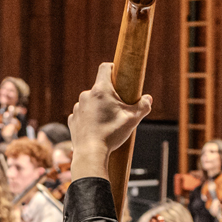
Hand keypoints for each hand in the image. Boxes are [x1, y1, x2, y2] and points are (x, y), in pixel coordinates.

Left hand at [68, 61, 151, 177]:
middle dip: (109, 94)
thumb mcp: (132, 119)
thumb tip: (148, 99)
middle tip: (119, 107)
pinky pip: (83, 114)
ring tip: (107, 121)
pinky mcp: (72, 119)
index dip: (113, 68)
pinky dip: (90, 118)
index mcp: (101, 90)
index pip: (105, 67)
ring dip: (99, 107)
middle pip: (100, 87)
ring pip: (91, 102)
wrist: (90, 153)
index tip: (119, 74)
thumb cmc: (111, 134)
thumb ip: (143, 106)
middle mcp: (86, 95)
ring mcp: (78, 107)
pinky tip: (97, 128)